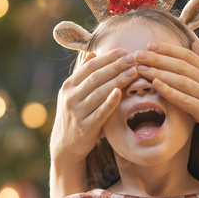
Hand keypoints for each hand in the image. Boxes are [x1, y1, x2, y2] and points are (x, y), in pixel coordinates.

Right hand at [50, 47, 137, 166]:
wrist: (65, 146)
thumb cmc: (75, 116)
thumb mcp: (73, 94)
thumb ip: (83, 75)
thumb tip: (92, 54)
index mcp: (68, 86)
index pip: (90, 67)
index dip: (107, 58)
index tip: (123, 51)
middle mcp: (71, 97)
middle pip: (96, 77)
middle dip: (116, 66)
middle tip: (133, 58)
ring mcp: (77, 112)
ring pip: (99, 92)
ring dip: (118, 80)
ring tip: (133, 72)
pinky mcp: (86, 127)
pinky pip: (100, 113)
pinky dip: (110, 102)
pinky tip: (120, 93)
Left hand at [134, 40, 198, 152]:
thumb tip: (195, 43)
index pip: (188, 55)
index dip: (168, 49)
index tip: (150, 44)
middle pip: (181, 65)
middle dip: (158, 58)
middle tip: (138, 54)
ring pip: (180, 79)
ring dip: (159, 72)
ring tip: (141, 68)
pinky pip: (185, 99)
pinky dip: (170, 91)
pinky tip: (156, 85)